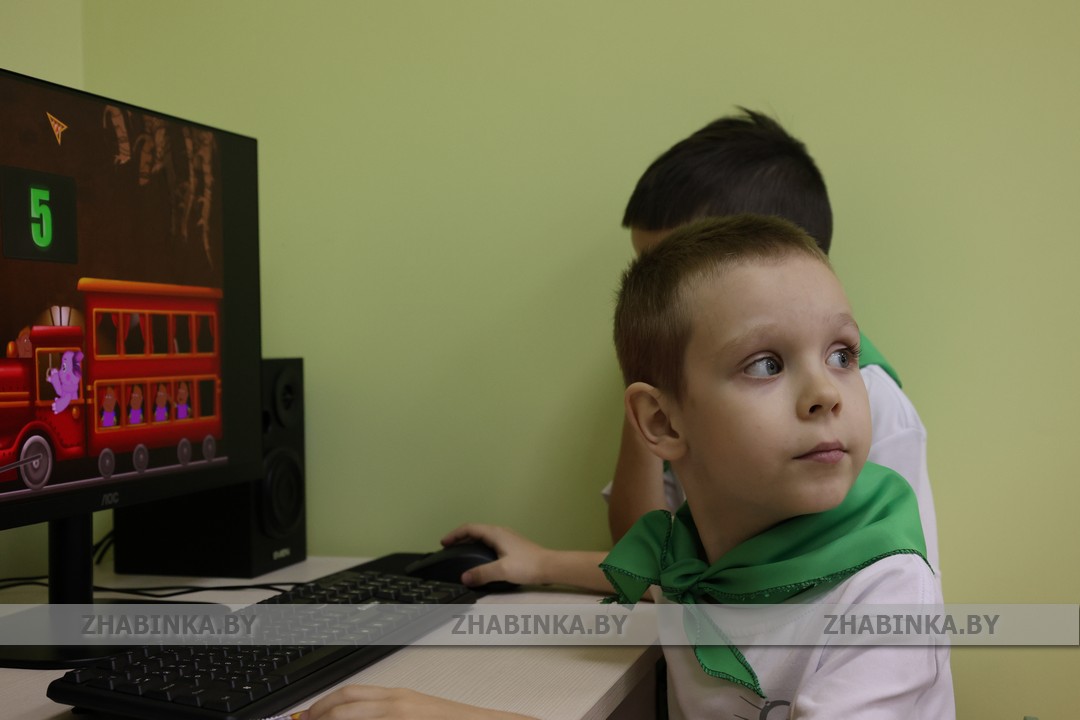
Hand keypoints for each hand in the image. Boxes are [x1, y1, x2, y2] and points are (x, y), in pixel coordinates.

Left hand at [302, 685, 533, 719]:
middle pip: (343, 705)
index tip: (307, 716)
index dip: (321, 705)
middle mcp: (394, 704)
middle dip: (318, 715)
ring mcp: (399, 716)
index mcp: (396, 697)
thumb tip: (353, 715)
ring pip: (351, 716)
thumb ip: (386, 712)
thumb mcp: (414, 712)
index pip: (348, 694)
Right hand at [440, 524, 550, 586]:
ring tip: (460, 553)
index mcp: (496, 533)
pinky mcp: (512, 546)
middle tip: (449, 549)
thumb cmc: (527, 565)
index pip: (469, 528)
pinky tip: (480, 559)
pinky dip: (479, 547)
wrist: (550, 567)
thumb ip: (482, 573)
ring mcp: (507, 538)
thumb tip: (463, 578)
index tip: (443, 543)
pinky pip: (490, 543)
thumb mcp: (502, 570)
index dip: (454, 534)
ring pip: (483, 537)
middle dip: (460, 538)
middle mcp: (500, 532)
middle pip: (475, 531)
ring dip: (470, 542)